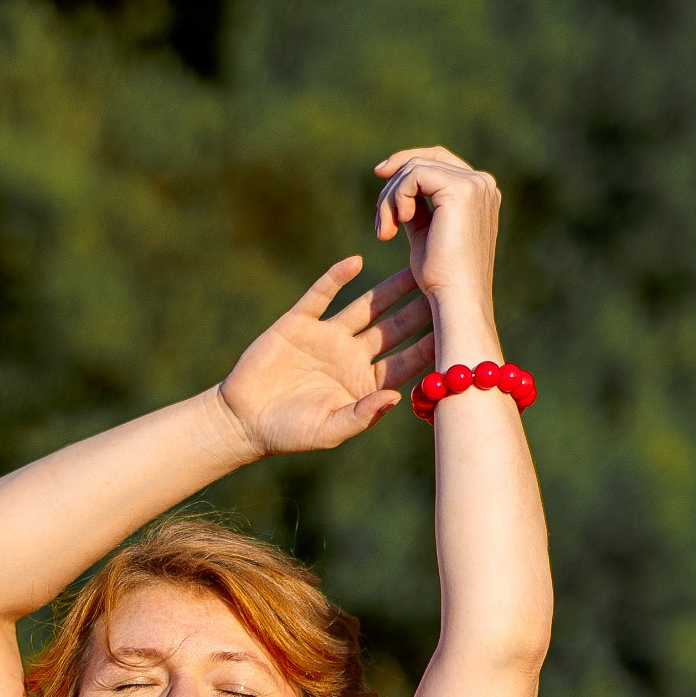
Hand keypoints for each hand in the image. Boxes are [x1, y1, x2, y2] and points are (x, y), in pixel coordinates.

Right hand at [217, 255, 434, 459]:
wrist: (241, 420)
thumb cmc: (288, 434)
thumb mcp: (328, 431)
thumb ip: (363, 415)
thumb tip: (396, 398)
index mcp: (363, 384)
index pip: (404, 361)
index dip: (428, 347)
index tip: (454, 331)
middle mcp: (350, 356)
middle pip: (393, 327)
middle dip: (418, 310)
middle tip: (446, 287)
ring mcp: (325, 336)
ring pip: (365, 306)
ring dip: (388, 288)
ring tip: (413, 266)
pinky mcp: (298, 323)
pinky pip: (320, 295)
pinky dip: (335, 278)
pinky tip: (355, 262)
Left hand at [372, 145, 501, 323]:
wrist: (455, 299)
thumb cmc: (440, 277)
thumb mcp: (424, 233)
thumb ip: (415, 206)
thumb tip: (393, 183)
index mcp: (479, 193)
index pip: (438, 161)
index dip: (406, 164)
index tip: (380, 175)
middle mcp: (482, 183)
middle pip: (425, 159)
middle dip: (393, 182)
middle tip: (380, 220)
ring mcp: (475, 184)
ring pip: (415, 168)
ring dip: (390, 199)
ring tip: (385, 232)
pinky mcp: (461, 190)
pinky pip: (414, 175)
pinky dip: (396, 198)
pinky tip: (397, 225)